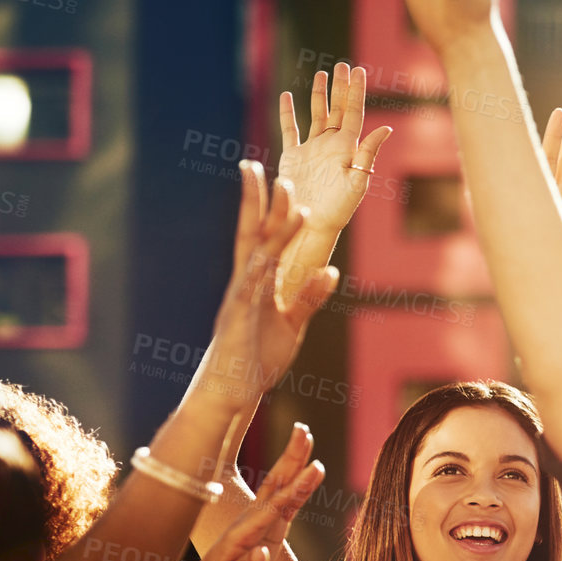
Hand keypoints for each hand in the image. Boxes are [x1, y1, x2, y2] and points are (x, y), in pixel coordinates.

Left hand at [185, 426, 323, 560]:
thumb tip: (262, 554)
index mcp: (244, 534)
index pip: (273, 507)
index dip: (295, 488)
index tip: (314, 467)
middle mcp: (253, 521)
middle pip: (276, 484)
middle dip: (291, 457)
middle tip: (304, 430)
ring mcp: (261, 520)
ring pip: (280, 485)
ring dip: (293, 460)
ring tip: (305, 434)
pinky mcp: (270, 525)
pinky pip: (288, 500)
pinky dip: (299, 483)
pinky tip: (310, 467)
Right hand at [193, 164, 337, 412]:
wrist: (231, 392)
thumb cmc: (257, 359)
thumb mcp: (292, 324)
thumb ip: (309, 297)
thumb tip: (330, 271)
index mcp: (256, 283)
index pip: (260, 237)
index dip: (265, 208)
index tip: (269, 175)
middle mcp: (244, 284)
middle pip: (252, 235)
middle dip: (261, 202)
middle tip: (267, 168)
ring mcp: (240, 299)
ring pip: (257, 255)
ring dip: (274, 227)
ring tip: (288, 199)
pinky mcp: (240, 320)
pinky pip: (252, 292)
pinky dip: (261, 273)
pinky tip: (270, 255)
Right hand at [277, 63, 392, 235]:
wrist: (312, 224)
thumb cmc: (339, 208)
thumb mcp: (357, 181)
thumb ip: (368, 153)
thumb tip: (386, 128)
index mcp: (347, 149)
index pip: (354, 113)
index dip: (356, 91)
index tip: (358, 70)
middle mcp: (331, 146)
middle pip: (338, 109)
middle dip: (340, 87)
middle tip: (342, 65)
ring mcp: (312, 149)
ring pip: (316, 115)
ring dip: (318, 95)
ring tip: (321, 74)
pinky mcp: (293, 156)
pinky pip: (290, 130)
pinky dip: (287, 113)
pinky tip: (286, 96)